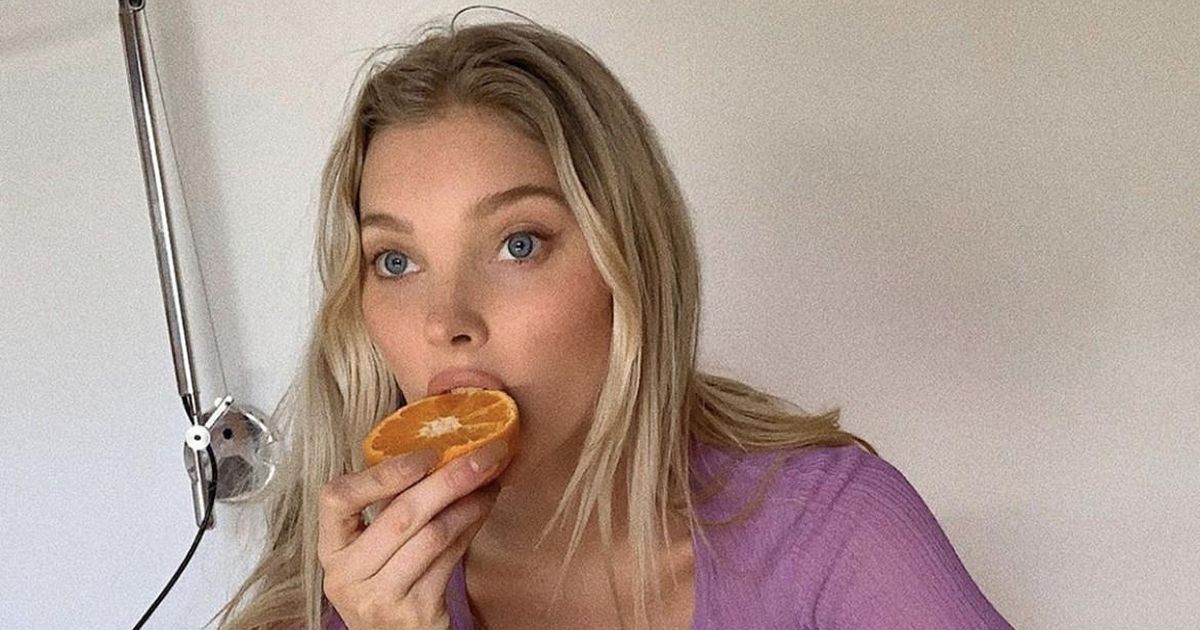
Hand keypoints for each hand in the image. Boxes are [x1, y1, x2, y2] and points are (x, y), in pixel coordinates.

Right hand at [317, 440, 507, 628]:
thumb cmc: (387, 580)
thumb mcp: (374, 547)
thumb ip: (390, 506)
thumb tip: (445, 451)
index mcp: (331, 547)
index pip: (337, 499)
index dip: (383, 473)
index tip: (427, 453)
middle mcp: (346, 575)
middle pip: (400, 515)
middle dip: (449, 479)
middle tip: (483, 456)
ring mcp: (378, 597)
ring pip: (432, 535)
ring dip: (469, 504)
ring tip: (489, 483)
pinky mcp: (413, 612)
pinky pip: (449, 559)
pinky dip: (471, 528)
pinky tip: (482, 511)